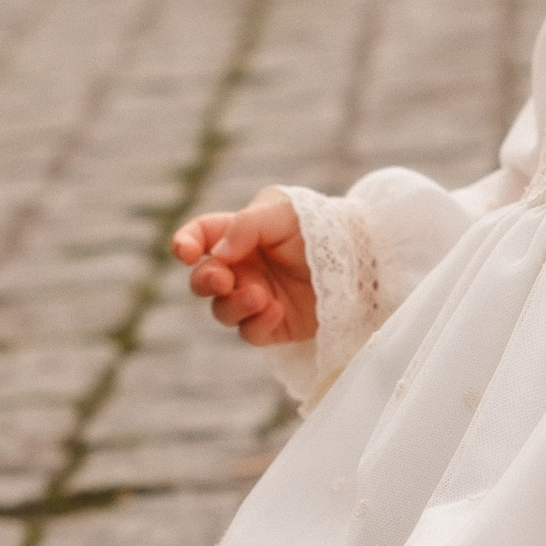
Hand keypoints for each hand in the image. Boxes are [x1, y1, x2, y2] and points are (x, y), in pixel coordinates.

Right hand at [170, 190, 314, 345]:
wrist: (361, 259)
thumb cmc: (319, 226)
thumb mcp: (283, 213)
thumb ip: (246, 226)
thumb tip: (216, 253)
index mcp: (239, 234)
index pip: (201, 236)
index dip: (185, 243)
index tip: (185, 253)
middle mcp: (243, 267)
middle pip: (204, 280)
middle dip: (205, 281)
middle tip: (222, 280)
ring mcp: (256, 296)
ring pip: (223, 310)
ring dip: (234, 304)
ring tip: (259, 295)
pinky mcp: (273, 323)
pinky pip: (250, 332)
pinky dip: (257, 323)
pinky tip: (275, 309)